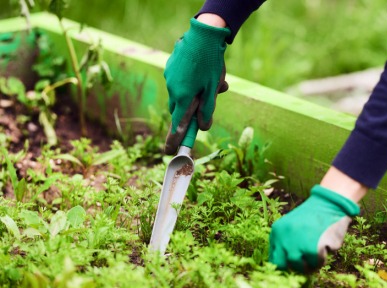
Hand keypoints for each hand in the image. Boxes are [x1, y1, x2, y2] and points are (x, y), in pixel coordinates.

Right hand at [163, 18, 230, 153]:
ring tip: (216, 82)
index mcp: (183, 97)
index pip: (177, 125)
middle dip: (190, 111)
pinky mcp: (171, 67)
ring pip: (180, 94)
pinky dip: (190, 81)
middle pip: (179, 109)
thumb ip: (207, 110)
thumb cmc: (210, 64)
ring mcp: (170, 77)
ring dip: (194, 93)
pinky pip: (179, 80)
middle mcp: (173, 89)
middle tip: (208, 101)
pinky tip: (203, 69)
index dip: (174, 140)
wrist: (203, 35)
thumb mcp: (213, 90)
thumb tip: (203, 127)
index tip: (169, 152)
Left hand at [269, 185, 360, 272]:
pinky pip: (318, 263)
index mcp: (277, 233)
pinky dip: (323, 258)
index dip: (286, 265)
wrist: (329, 203)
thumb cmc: (312, 217)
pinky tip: (326, 246)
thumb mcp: (290, 226)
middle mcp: (285, 240)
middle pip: (288, 266)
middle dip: (299, 267)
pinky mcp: (314, 249)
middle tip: (308, 262)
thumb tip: (286, 267)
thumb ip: (284, 242)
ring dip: (312, 264)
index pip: (274, 260)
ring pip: (303, 268)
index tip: (295, 264)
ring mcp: (298, 245)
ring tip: (318, 252)